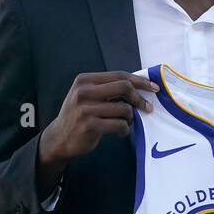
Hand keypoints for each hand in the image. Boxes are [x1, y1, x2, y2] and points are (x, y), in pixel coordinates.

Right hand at [37, 71, 158, 193]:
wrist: (59, 138)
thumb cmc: (79, 116)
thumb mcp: (87, 96)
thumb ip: (107, 89)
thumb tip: (139, 85)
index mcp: (84, 80)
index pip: (119, 75)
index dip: (140, 81)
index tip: (154, 88)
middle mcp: (83, 92)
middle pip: (123, 87)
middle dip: (139, 98)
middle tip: (147, 108)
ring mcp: (86, 109)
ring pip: (124, 108)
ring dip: (130, 118)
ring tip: (125, 123)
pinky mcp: (90, 125)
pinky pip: (119, 125)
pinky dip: (124, 129)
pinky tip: (120, 132)